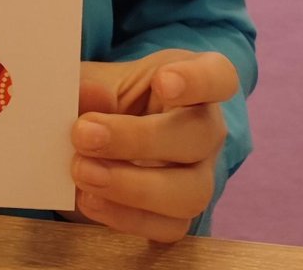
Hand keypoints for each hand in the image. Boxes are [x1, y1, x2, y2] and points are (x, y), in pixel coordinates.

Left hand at [66, 49, 238, 242]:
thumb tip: (89, 94)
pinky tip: (89, 198)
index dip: (197, 80)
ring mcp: (200, 175)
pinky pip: (167, 227)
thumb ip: (89, 87)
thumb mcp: (96, 81)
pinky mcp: (181, 215)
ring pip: (190, 191)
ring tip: (83, 173)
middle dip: (138, 139)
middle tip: (84, 135)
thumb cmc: (109, 98)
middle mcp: (206, 128)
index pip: (219, 76)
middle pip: (198, 136)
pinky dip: (124, 216)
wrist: (99, 141)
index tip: (162, 81)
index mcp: (194, 80)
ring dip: (132, 186)